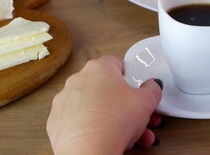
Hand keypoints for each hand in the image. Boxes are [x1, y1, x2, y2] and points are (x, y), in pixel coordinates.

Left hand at [46, 55, 162, 154]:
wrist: (89, 150)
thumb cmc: (113, 121)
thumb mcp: (146, 101)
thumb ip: (152, 89)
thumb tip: (152, 87)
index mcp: (99, 68)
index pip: (116, 63)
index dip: (130, 77)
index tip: (137, 89)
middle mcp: (78, 80)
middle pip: (107, 89)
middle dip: (126, 105)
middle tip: (139, 117)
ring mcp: (65, 101)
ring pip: (95, 107)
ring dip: (114, 119)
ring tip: (132, 136)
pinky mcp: (57, 121)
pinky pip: (81, 122)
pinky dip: (94, 129)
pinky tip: (109, 139)